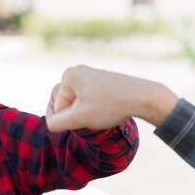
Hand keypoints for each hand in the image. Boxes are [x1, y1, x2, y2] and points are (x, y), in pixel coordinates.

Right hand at [46, 65, 178, 130]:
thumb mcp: (78, 118)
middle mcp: (77, 71)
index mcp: (68, 75)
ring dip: (85, 113)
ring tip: (101, 113)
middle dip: (75, 114)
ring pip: (77, 103)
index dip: (69, 118)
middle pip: (65, 103)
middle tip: (93, 115)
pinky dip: (94, 108)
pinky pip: (88, 99)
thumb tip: (51, 123)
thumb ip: (56, 123)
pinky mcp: (101, 81)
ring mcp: (90, 74)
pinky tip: (107, 109)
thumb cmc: (110, 106)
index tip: (88, 116)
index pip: (56, 108)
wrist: (143, 97)